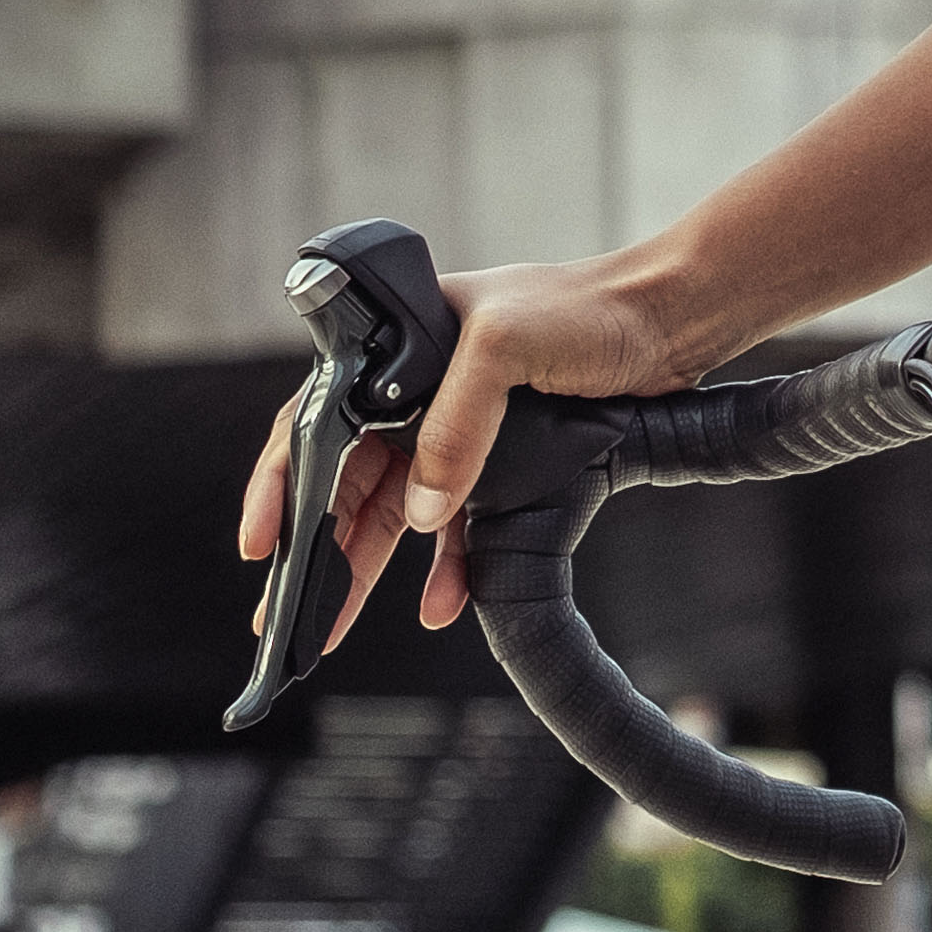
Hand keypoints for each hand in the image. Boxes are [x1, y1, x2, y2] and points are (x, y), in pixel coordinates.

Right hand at [235, 255, 706, 647]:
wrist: (671, 315)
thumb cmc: (589, 304)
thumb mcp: (506, 345)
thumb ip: (457, 424)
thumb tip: (422, 510)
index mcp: (400, 348)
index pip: (317, 420)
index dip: (282, 484)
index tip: (260, 543)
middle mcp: (420, 389)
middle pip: (349, 480)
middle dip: (317, 549)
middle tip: (286, 615)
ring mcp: (461, 426)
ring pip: (398, 510)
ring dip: (369, 568)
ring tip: (335, 627)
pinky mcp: (505, 457)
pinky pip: (458, 522)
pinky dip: (445, 565)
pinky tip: (440, 603)